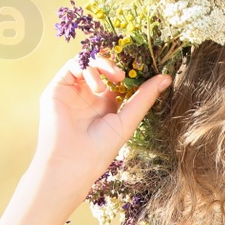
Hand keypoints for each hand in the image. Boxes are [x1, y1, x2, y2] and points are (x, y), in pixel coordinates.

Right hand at [29, 54, 172, 204]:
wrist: (72, 162)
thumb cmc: (101, 148)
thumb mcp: (128, 120)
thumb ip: (144, 97)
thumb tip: (167, 78)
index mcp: (107, 103)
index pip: (118, 78)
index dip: (130, 70)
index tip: (145, 67)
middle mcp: (89, 95)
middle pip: (103, 66)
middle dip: (117, 63)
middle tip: (126, 73)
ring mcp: (73, 91)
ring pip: (89, 62)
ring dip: (104, 64)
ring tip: (116, 78)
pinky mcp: (57, 88)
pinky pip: (72, 66)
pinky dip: (88, 68)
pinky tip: (97, 86)